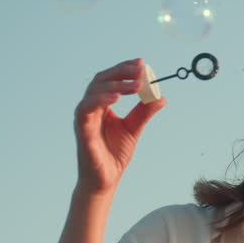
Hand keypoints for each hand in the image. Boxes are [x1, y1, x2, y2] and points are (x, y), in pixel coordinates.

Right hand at [73, 58, 165, 193]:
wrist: (106, 179)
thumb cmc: (115, 153)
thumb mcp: (134, 128)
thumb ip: (145, 112)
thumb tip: (161, 97)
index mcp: (102, 105)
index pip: (110, 79)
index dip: (124, 69)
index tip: (141, 63)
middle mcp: (91, 107)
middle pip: (101, 80)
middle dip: (121, 72)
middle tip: (140, 69)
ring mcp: (84, 117)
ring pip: (94, 91)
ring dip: (115, 84)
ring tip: (135, 85)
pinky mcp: (82, 129)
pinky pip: (86, 109)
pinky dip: (100, 99)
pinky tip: (116, 97)